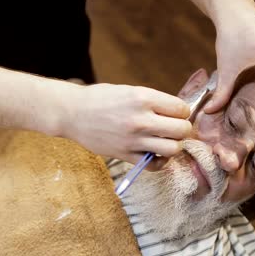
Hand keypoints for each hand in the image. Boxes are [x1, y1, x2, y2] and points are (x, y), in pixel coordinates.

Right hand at [62, 83, 191, 169]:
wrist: (72, 113)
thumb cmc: (100, 99)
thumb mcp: (129, 90)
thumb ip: (153, 101)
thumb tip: (176, 112)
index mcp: (143, 98)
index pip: (182, 109)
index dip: (181, 112)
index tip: (174, 113)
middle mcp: (141, 119)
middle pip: (182, 130)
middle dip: (182, 129)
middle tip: (173, 128)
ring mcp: (133, 139)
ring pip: (173, 149)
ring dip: (172, 146)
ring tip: (164, 141)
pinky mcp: (125, 155)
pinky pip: (155, 165)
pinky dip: (159, 162)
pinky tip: (154, 154)